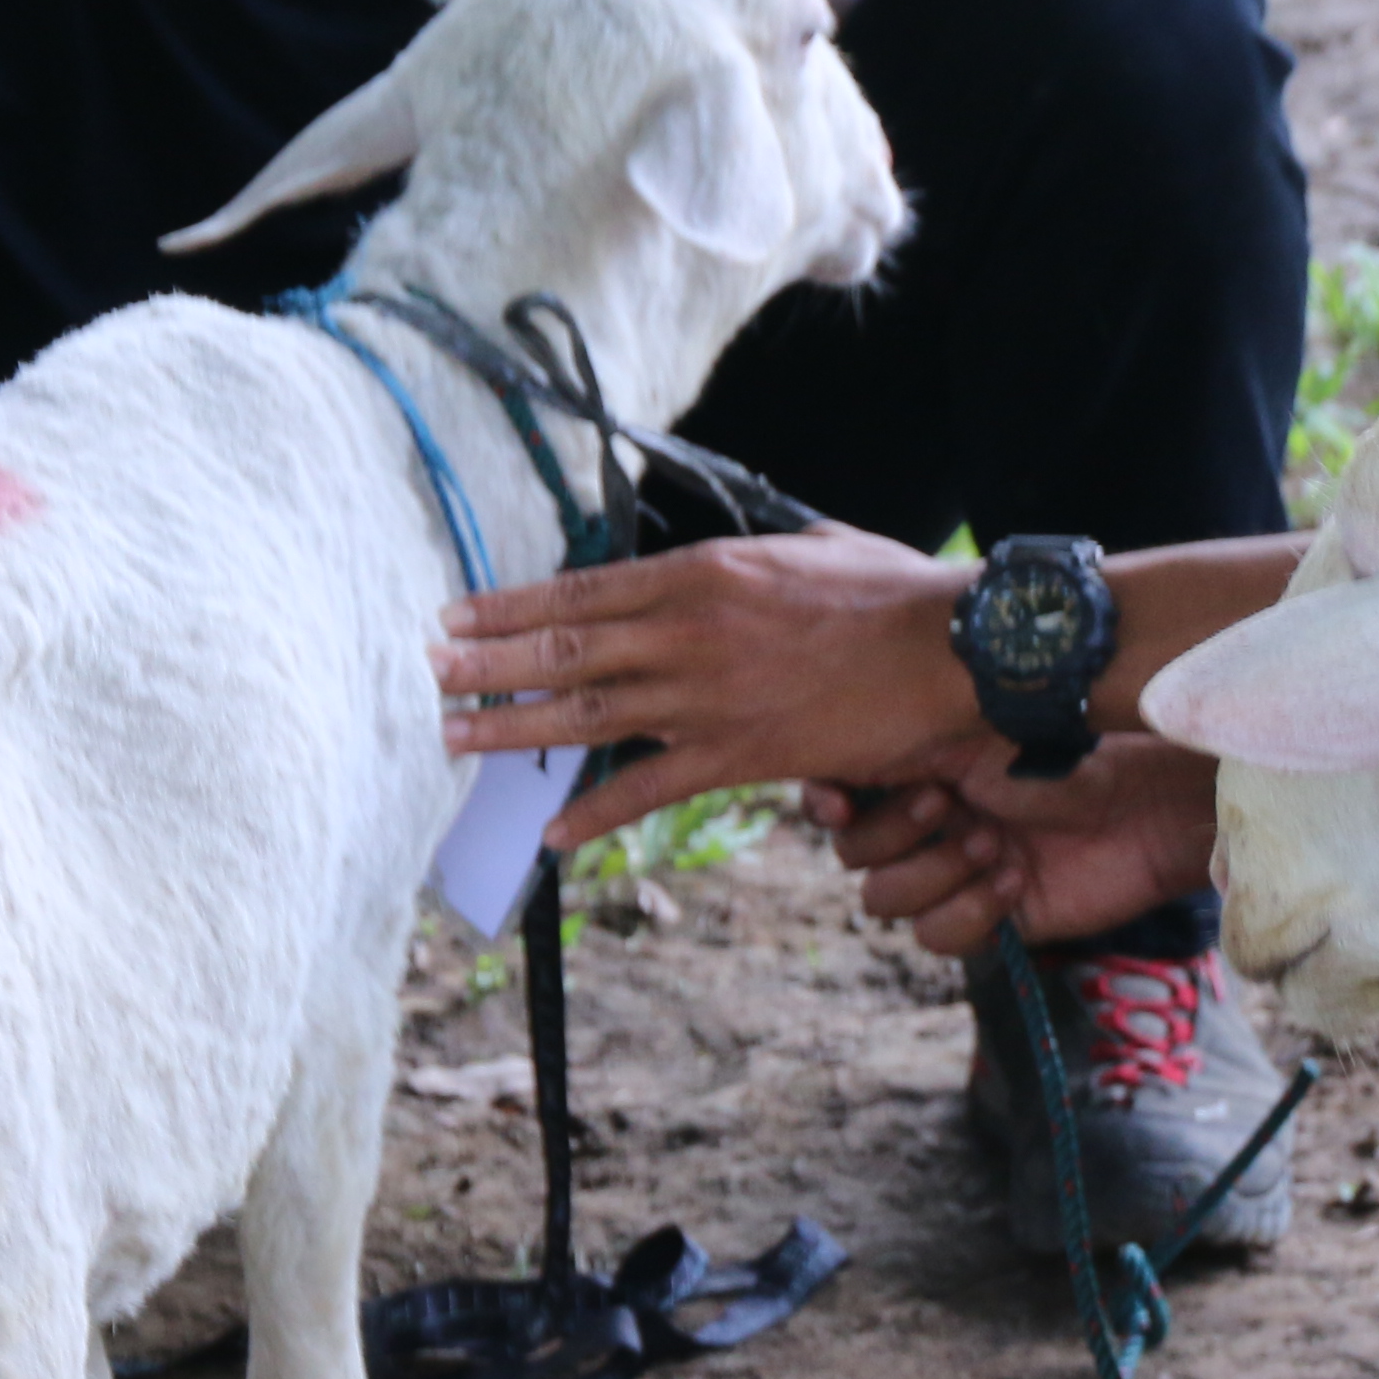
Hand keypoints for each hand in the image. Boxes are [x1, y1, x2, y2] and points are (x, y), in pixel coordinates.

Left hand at [438, 528, 981, 848]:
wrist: (952, 653)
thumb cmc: (890, 593)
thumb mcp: (807, 547)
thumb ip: (748, 562)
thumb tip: (720, 569)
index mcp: (702, 574)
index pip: (581, 592)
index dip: (510, 606)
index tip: (456, 614)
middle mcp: (688, 634)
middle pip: (564, 651)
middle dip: (486, 664)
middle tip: (426, 672)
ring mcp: (708, 699)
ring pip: (588, 716)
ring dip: (514, 729)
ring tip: (454, 737)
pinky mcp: (739, 756)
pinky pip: (650, 788)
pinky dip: (597, 810)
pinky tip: (552, 830)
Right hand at [811, 735, 1222, 958]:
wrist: (1145, 802)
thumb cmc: (1067, 743)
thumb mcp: (975, 721)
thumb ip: (903, 728)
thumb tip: (835, 715)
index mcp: (913, 763)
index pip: (833, 794)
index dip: (824, 802)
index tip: (839, 799)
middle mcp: (924, 819)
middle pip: (851, 852)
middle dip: (893, 832)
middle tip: (948, 804)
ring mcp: (952, 872)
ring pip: (884, 900)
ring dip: (932, 873)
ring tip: (992, 844)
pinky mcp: (988, 919)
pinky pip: (937, 937)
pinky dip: (969, 911)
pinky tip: (1014, 879)